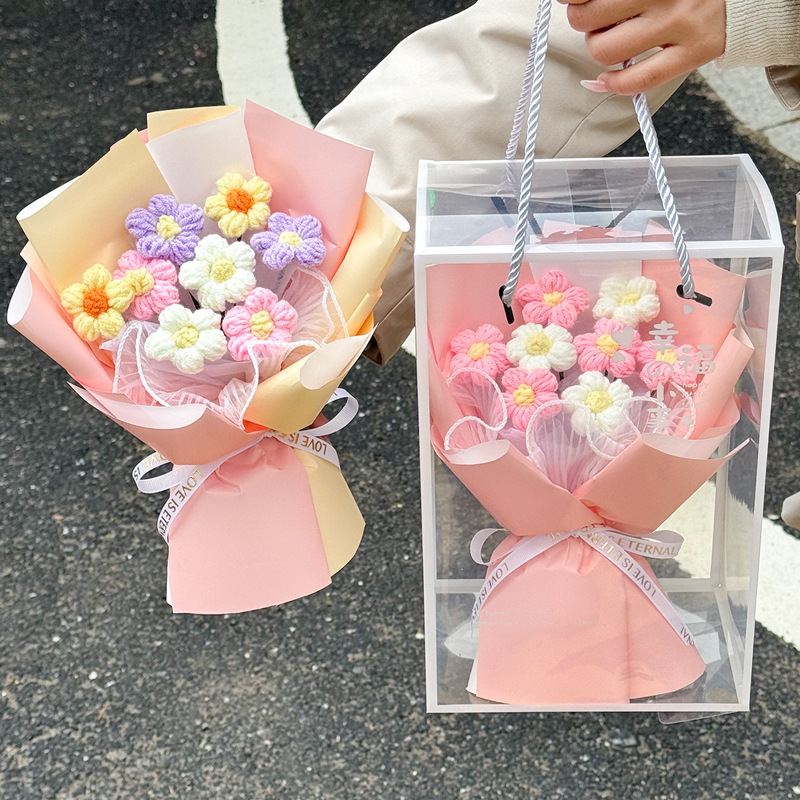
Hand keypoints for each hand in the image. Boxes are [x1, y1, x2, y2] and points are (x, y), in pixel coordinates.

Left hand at [558, 0, 726, 94]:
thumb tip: (568, 0)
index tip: (573, 1)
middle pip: (589, 18)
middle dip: (585, 21)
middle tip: (599, 20)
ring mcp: (680, 24)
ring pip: (606, 51)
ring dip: (599, 49)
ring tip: (613, 40)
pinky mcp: (693, 54)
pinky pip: (638, 80)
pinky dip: (613, 85)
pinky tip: (606, 78)